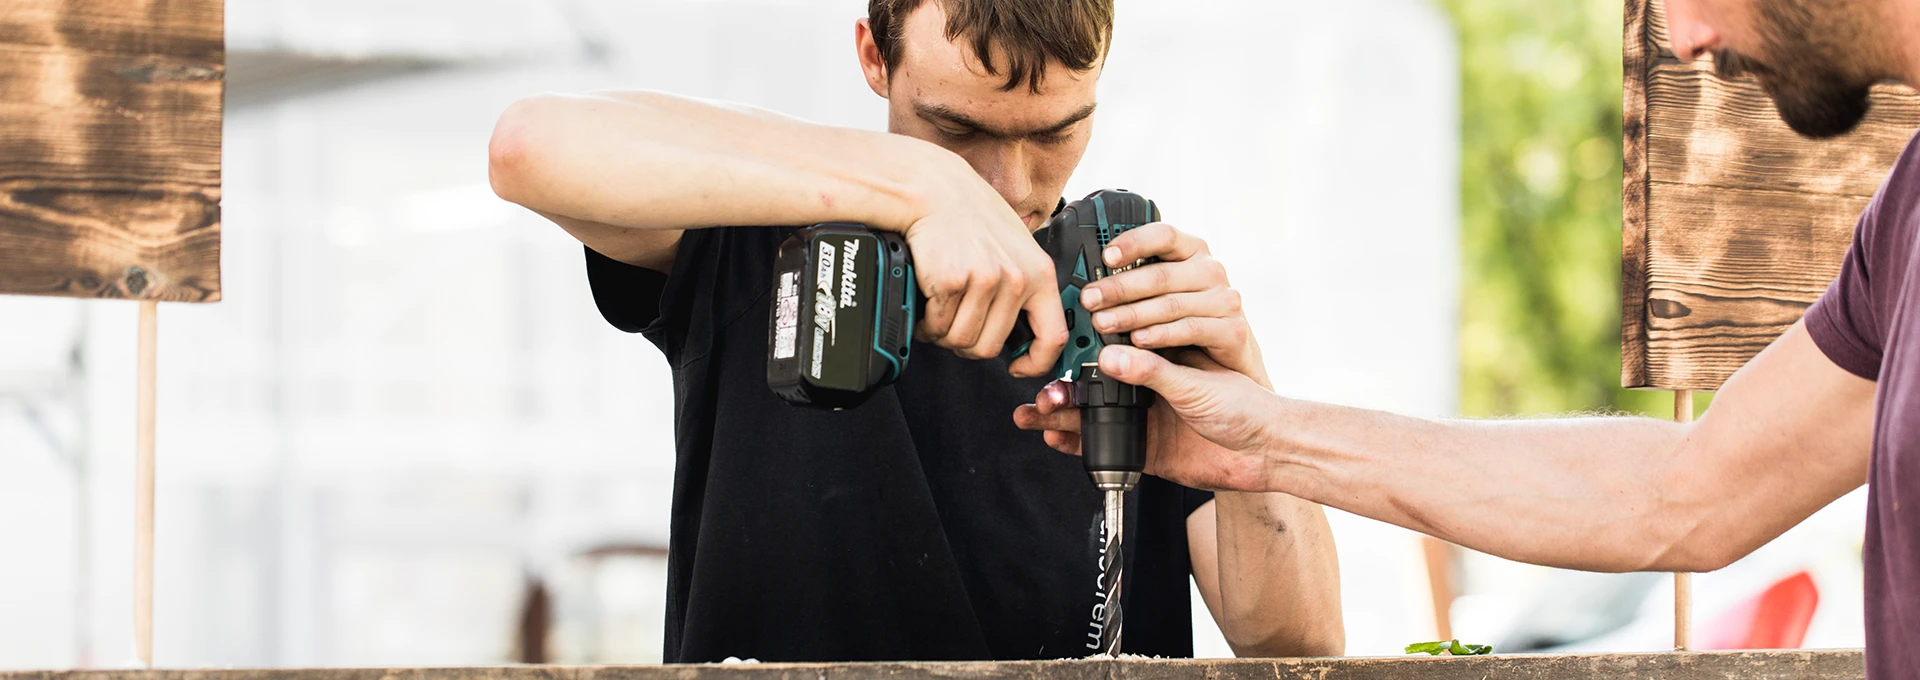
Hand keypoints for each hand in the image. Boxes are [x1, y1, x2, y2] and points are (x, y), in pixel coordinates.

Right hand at [898, 154, 1066, 376]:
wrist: (934, 190)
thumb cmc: (970, 216)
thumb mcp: (1016, 247)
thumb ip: (1024, 285)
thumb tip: (1023, 330)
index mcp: (1039, 273)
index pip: (1052, 337)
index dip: (1035, 363)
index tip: (1018, 367)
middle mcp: (1016, 278)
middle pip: (990, 347)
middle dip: (967, 344)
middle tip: (956, 325)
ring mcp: (985, 280)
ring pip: (961, 340)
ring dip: (943, 334)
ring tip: (939, 311)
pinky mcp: (952, 281)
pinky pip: (936, 326)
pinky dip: (926, 322)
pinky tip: (926, 302)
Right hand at [1014, 346, 1285, 491]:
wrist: (1267, 454)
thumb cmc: (1245, 407)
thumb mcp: (1196, 386)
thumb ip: (1154, 372)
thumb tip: (1111, 357)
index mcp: (1157, 358)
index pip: (1110, 346)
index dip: (1079, 347)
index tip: (1054, 346)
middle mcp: (1145, 384)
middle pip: (1089, 381)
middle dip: (1059, 385)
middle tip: (1038, 388)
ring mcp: (1141, 417)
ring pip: (1088, 414)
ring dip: (1058, 414)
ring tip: (1031, 415)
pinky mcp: (1141, 449)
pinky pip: (1100, 447)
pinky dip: (1075, 445)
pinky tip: (1053, 440)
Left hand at [1078, 224, 1267, 387]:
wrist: (1227, 367)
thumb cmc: (1187, 323)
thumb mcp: (1160, 298)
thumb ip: (1133, 286)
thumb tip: (1090, 285)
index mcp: (1191, 252)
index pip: (1163, 235)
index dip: (1133, 242)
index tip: (1105, 257)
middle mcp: (1210, 271)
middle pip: (1160, 274)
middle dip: (1119, 288)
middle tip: (1089, 300)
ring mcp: (1224, 299)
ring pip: (1171, 303)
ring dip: (1133, 314)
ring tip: (1104, 323)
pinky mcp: (1233, 330)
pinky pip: (1191, 329)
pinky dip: (1161, 335)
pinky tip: (1137, 340)